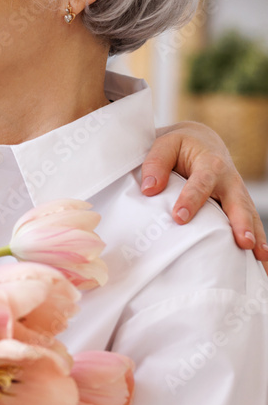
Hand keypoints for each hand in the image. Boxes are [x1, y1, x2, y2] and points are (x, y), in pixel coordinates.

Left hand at [144, 121, 267, 270]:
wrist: (202, 141)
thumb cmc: (179, 146)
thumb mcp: (165, 145)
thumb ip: (156, 163)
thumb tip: (148, 189)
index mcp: (209, 163)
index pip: (200, 183)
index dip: (191, 200)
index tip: (179, 218)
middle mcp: (228, 180)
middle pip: (237, 202)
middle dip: (241, 222)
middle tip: (243, 242)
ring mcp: (237, 194)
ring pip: (249, 216)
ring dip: (255, 236)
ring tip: (259, 258)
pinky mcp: (238, 206)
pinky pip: (251, 224)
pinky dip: (258, 241)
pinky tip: (262, 263)